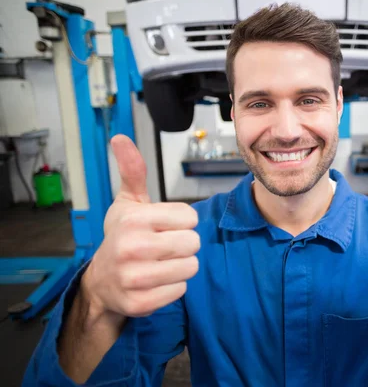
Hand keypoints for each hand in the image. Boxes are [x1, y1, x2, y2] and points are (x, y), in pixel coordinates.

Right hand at [82, 135, 199, 318]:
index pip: (190, 217)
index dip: (181, 222)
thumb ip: (132, 171)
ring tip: (160, 264)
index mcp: (134, 219)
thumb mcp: (127, 202)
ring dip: (181, 266)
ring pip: (190, 268)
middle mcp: (131, 247)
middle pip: (194, 243)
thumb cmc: (121, 237)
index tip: (164, 227)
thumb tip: (120, 138)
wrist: (101, 282)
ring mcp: (133, 278)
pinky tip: (155, 282)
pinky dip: (173, 287)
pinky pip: (180, 290)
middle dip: (184, 245)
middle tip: (164, 248)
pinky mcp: (139, 303)